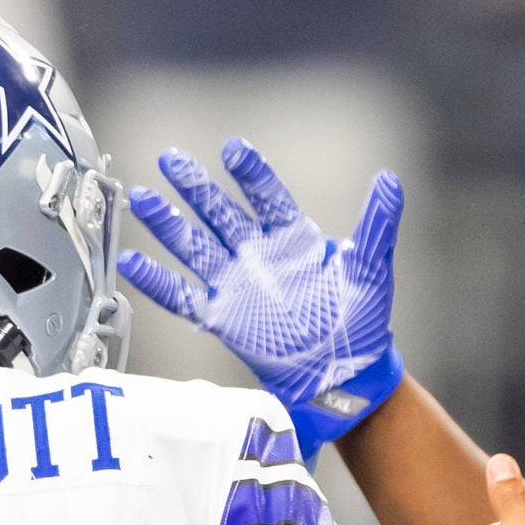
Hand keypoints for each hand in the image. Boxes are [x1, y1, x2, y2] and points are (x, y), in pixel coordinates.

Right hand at [119, 138, 403, 450]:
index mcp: (293, 240)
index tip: (234, 151)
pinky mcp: (222, 318)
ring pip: (195, 246)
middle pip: (220, 213)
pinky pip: (183, 296)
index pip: (267, 198)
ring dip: (168, 224)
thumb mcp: (372, 269)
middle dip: (196, 187)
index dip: (251, 175)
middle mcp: (259, 256)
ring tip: (143, 198)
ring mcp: (237, 285)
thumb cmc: (361, 321)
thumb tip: (390, 181)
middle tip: (171, 160)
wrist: (345, 373)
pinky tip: (133, 261)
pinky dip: (158, 281)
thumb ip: (377, 225)